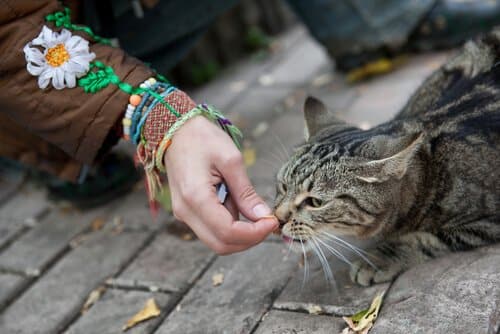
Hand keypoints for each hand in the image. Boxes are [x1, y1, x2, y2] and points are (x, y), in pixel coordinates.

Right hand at [164, 116, 277, 253]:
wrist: (174, 129)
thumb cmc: (201, 138)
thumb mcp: (231, 159)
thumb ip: (246, 192)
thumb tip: (263, 216)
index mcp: (195, 198)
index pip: (228, 233)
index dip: (254, 233)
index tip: (272, 222)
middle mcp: (186, 212)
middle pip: (221, 245)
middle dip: (249, 239)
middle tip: (267, 222)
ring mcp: (184, 213)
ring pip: (216, 240)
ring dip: (240, 232)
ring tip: (250, 204)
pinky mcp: (187, 211)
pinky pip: (211, 228)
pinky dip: (229, 224)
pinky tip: (235, 201)